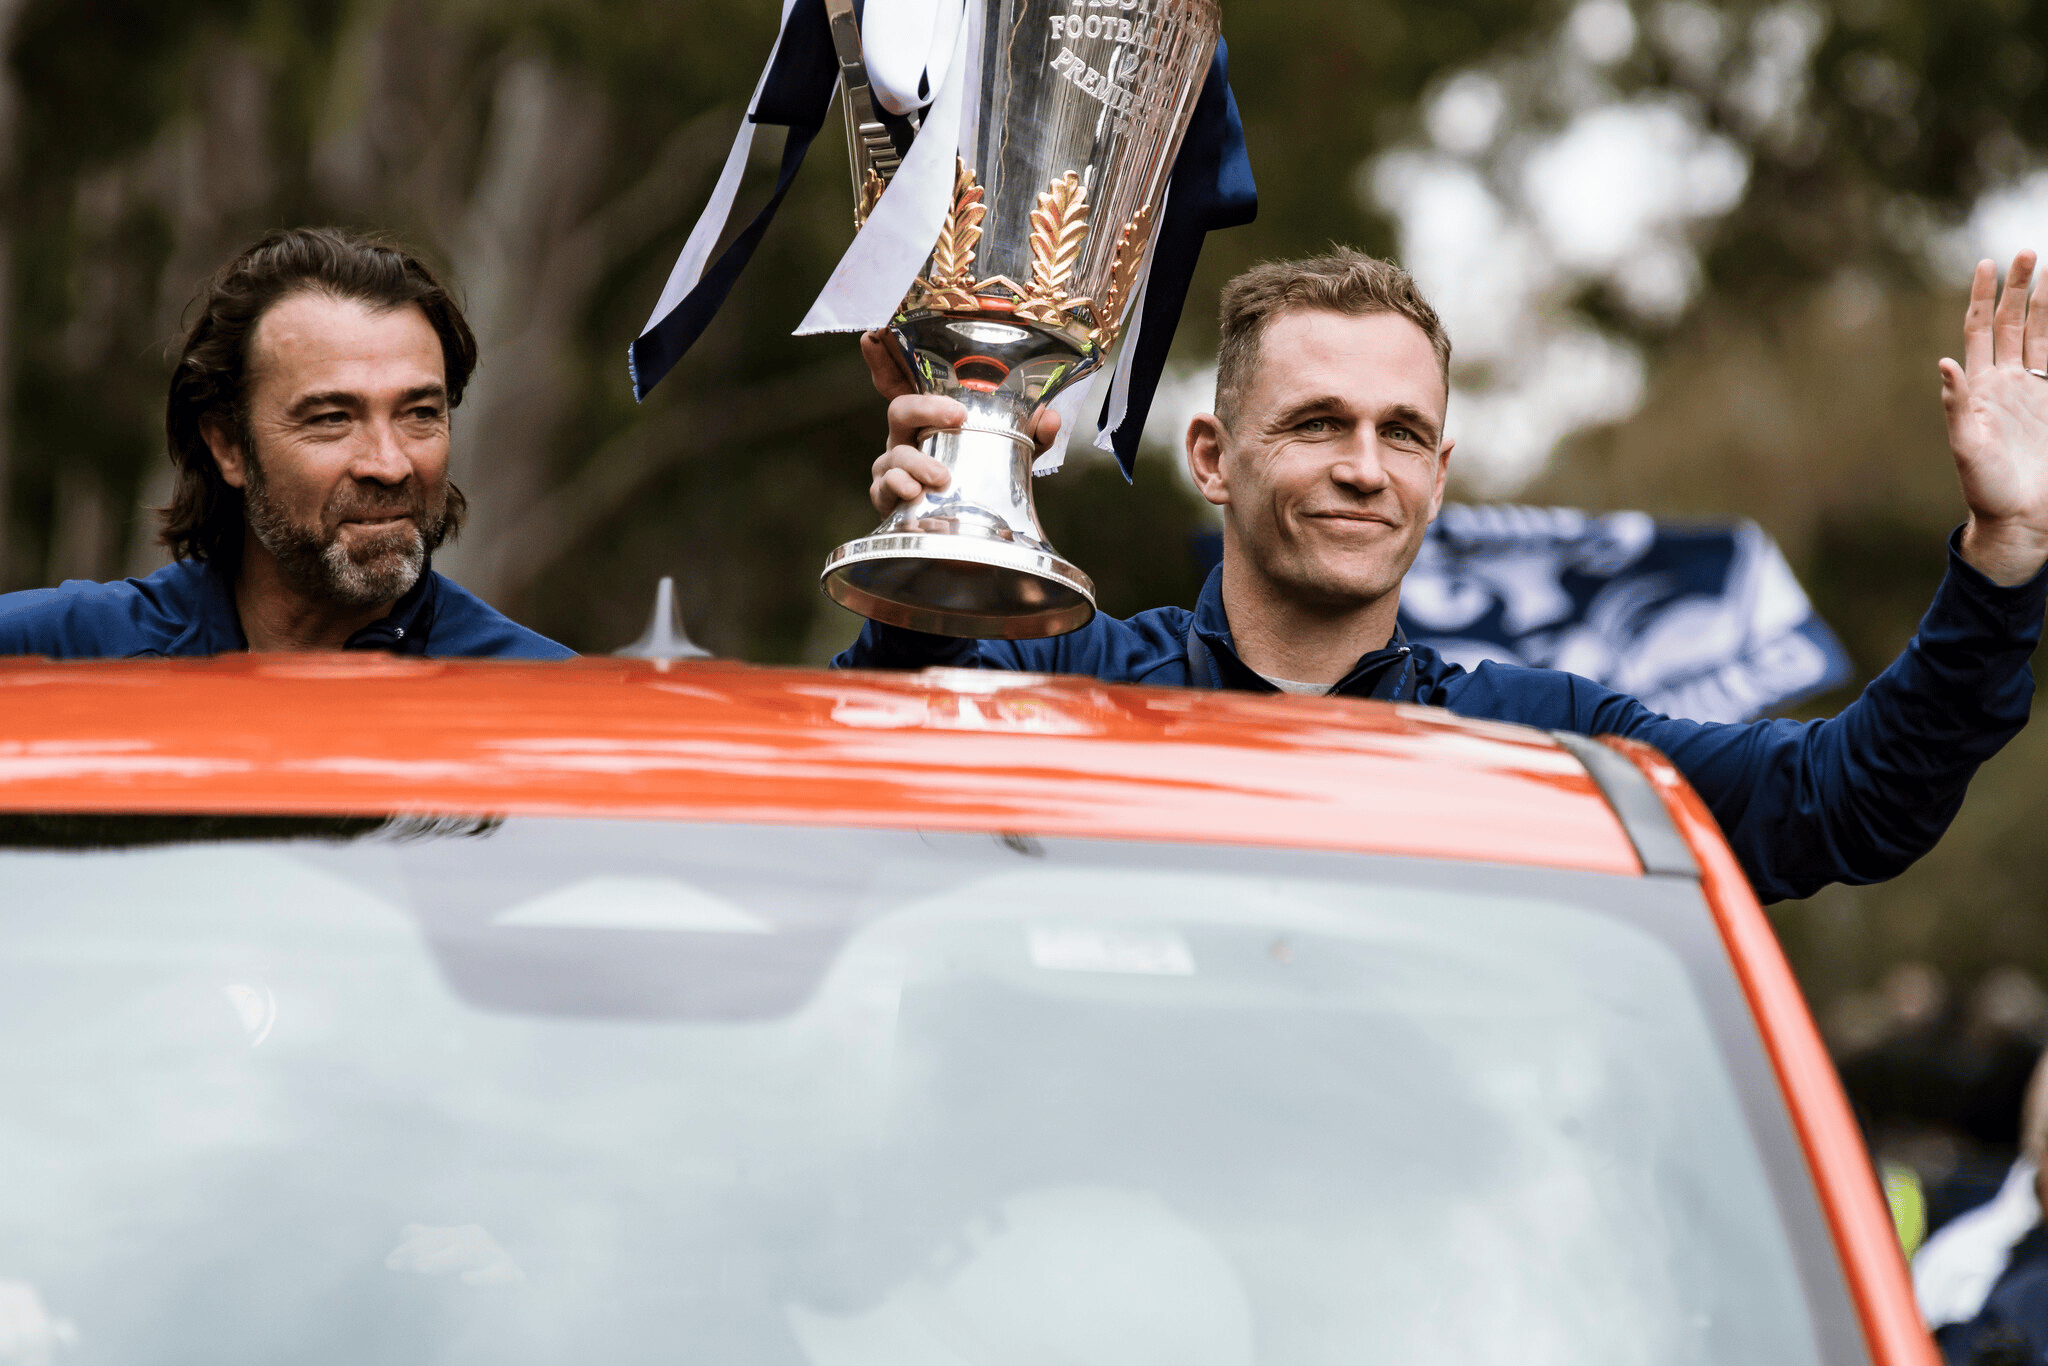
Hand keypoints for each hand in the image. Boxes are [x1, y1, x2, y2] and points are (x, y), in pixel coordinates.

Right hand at [859, 329, 1062, 516]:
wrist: (971, 526)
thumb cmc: (982, 475)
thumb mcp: (1013, 451)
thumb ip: (1031, 434)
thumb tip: (1049, 419)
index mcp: (929, 416)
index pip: (904, 380)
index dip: (885, 358)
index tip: (875, 334)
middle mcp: (906, 436)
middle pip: (900, 408)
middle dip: (926, 407)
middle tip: (958, 417)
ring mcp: (894, 465)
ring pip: (894, 453)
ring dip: (917, 462)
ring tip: (942, 476)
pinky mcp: (888, 496)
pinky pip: (883, 487)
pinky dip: (898, 487)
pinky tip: (914, 492)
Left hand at [1943, 252, 2047, 584]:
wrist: (2020, 517)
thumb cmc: (1985, 487)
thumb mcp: (1966, 446)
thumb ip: (1956, 405)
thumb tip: (1944, 363)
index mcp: (1978, 388)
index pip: (1980, 330)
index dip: (1982, 297)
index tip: (1986, 262)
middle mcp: (2005, 383)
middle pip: (2013, 323)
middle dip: (2018, 288)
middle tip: (2027, 251)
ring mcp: (2033, 391)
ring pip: (2041, 335)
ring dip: (2045, 303)